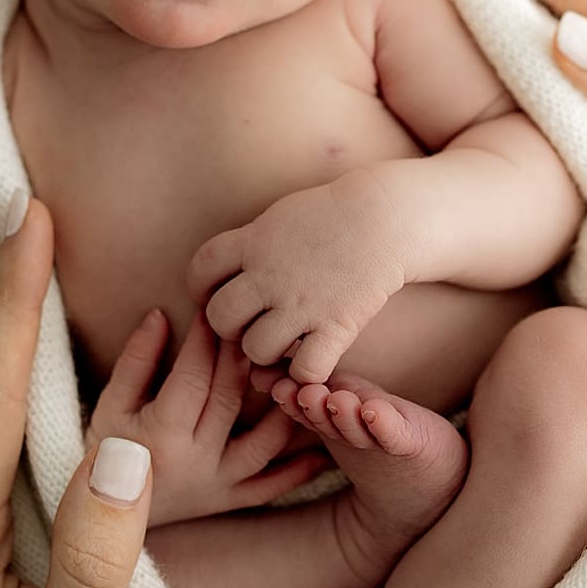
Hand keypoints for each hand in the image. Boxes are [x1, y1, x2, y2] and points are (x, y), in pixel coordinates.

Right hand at [84, 306, 334, 524]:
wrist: (103, 514)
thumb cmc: (105, 449)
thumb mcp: (110, 405)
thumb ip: (135, 361)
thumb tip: (160, 314)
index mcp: (161, 436)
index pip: (192, 377)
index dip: (205, 339)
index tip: (214, 308)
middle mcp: (195, 462)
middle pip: (231, 399)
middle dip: (245, 356)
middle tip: (261, 320)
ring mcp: (217, 484)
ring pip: (264, 443)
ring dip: (285, 405)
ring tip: (299, 369)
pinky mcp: (230, 500)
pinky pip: (272, 486)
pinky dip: (300, 468)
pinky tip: (322, 442)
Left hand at [186, 170, 408, 384]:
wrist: (387, 217)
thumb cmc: (332, 215)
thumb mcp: (280, 217)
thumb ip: (250, 244)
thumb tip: (223, 269)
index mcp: (254, 242)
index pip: (200, 270)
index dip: (201, 288)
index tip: (216, 293)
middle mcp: (270, 274)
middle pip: (220, 317)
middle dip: (229, 327)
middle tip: (250, 323)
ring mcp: (302, 302)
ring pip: (255, 350)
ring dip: (265, 352)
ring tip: (282, 340)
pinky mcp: (336, 325)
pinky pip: (306, 369)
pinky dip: (306, 372)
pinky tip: (314, 356)